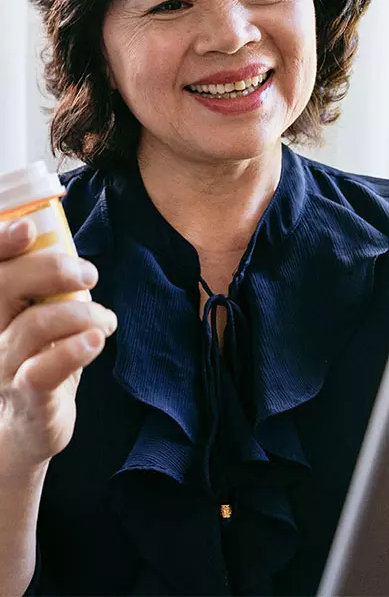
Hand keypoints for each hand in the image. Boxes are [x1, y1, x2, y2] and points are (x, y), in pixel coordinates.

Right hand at [0, 218, 116, 476]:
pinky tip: (96, 340)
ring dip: (81, 313)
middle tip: (89, 274)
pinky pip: (43, 370)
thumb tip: (73, 253)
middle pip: (3, 286)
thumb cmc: (33, 361)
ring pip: (33, 325)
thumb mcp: (33, 318)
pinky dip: (74, 350)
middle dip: (50, 269)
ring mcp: (2, 365)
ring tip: (106, 320)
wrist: (20, 432)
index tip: (28, 229)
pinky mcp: (27, 397)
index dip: (0, 242)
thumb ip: (44, 287)